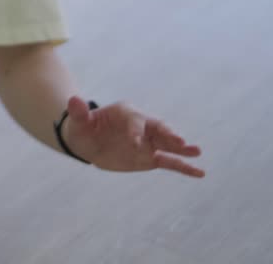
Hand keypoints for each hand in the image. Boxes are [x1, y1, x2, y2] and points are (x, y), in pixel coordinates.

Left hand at [62, 96, 204, 177]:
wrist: (89, 141)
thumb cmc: (84, 128)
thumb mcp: (78, 121)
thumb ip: (79, 112)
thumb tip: (73, 100)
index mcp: (126, 113)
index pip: (135, 121)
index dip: (135, 131)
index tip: (134, 144)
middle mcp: (142, 125)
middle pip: (158, 128)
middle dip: (167, 134)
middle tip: (178, 140)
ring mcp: (149, 142)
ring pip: (167, 144)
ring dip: (181, 148)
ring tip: (196, 152)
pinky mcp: (151, 157)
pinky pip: (170, 162)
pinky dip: (184, 167)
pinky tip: (199, 172)